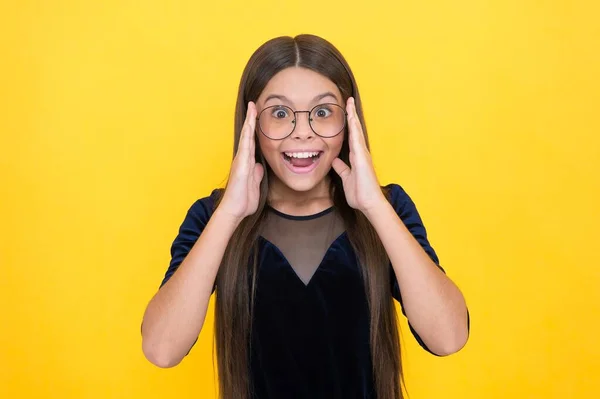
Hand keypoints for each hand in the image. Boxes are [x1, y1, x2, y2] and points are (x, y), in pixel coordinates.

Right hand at [217, 102, 264, 221]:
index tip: (257, 116)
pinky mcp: (241, 164)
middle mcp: (243, 158)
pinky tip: (250, 124)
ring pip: (246, 137)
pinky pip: (245, 146)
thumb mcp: (254, 184)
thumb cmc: (243, 200)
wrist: (234, 210)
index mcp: (247, 162)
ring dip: (249, 122)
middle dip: (251, 119)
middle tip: (253, 104)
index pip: (252, 142)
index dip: (254, 129)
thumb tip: (258, 166)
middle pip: (248, 135)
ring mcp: (241, 160)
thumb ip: (256, 174)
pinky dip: (247, 134)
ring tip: (252, 108)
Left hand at [331, 97, 385, 213]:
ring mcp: (362, 153)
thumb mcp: (346, 178)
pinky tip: (351, 117)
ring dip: (352, 116)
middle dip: (351, 115)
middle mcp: (360, 152)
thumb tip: (335, 161)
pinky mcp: (361, 157)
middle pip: (354, 130)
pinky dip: (353, 127)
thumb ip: (341, 169)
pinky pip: (356, 138)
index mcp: (356, 157)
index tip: (345, 112)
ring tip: (349, 102)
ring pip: (356, 131)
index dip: (348, 124)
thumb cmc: (360, 193)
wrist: (369, 203)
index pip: (351, 136)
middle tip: (348, 100)